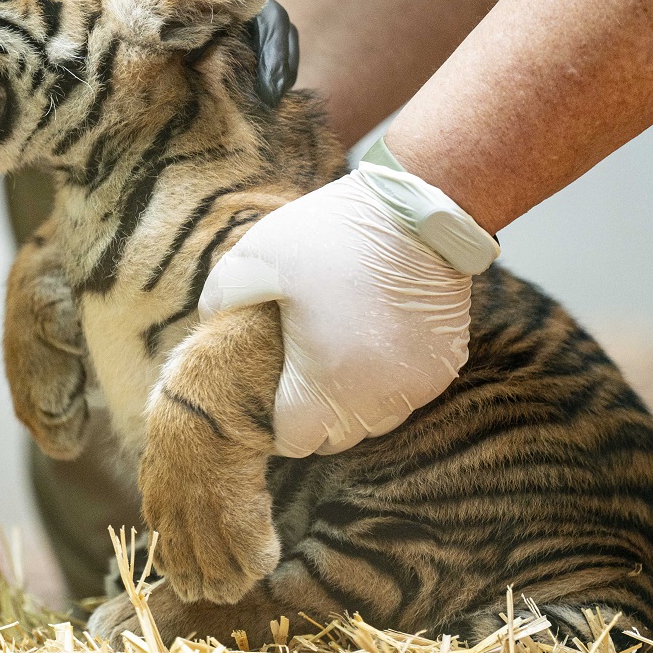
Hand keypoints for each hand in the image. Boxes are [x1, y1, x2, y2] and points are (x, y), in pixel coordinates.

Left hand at [60, 0, 299, 105]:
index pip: (257, 1)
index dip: (267, 37)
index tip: (268, 71)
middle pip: (267, 25)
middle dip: (274, 61)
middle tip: (269, 101)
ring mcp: (218, 4)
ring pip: (255, 42)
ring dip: (264, 74)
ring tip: (263, 110)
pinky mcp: (203, 23)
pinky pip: (231, 52)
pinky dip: (242, 76)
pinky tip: (240, 105)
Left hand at [199, 163, 494, 456]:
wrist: (420, 212)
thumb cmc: (332, 236)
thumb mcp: (256, 257)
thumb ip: (221, 297)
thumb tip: (209, 323)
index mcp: (326, 380)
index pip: (293, 441)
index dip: (274, 422)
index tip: (270, 392)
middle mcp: (377, 396)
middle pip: (335, 437)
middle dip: (312, 415)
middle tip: (298, 373)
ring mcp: (416, 386)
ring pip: (374, 422)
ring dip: (352, 403)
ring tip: (336, 358)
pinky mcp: (444, 367)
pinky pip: (406, 397)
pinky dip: (387, 384)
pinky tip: (372, 345)